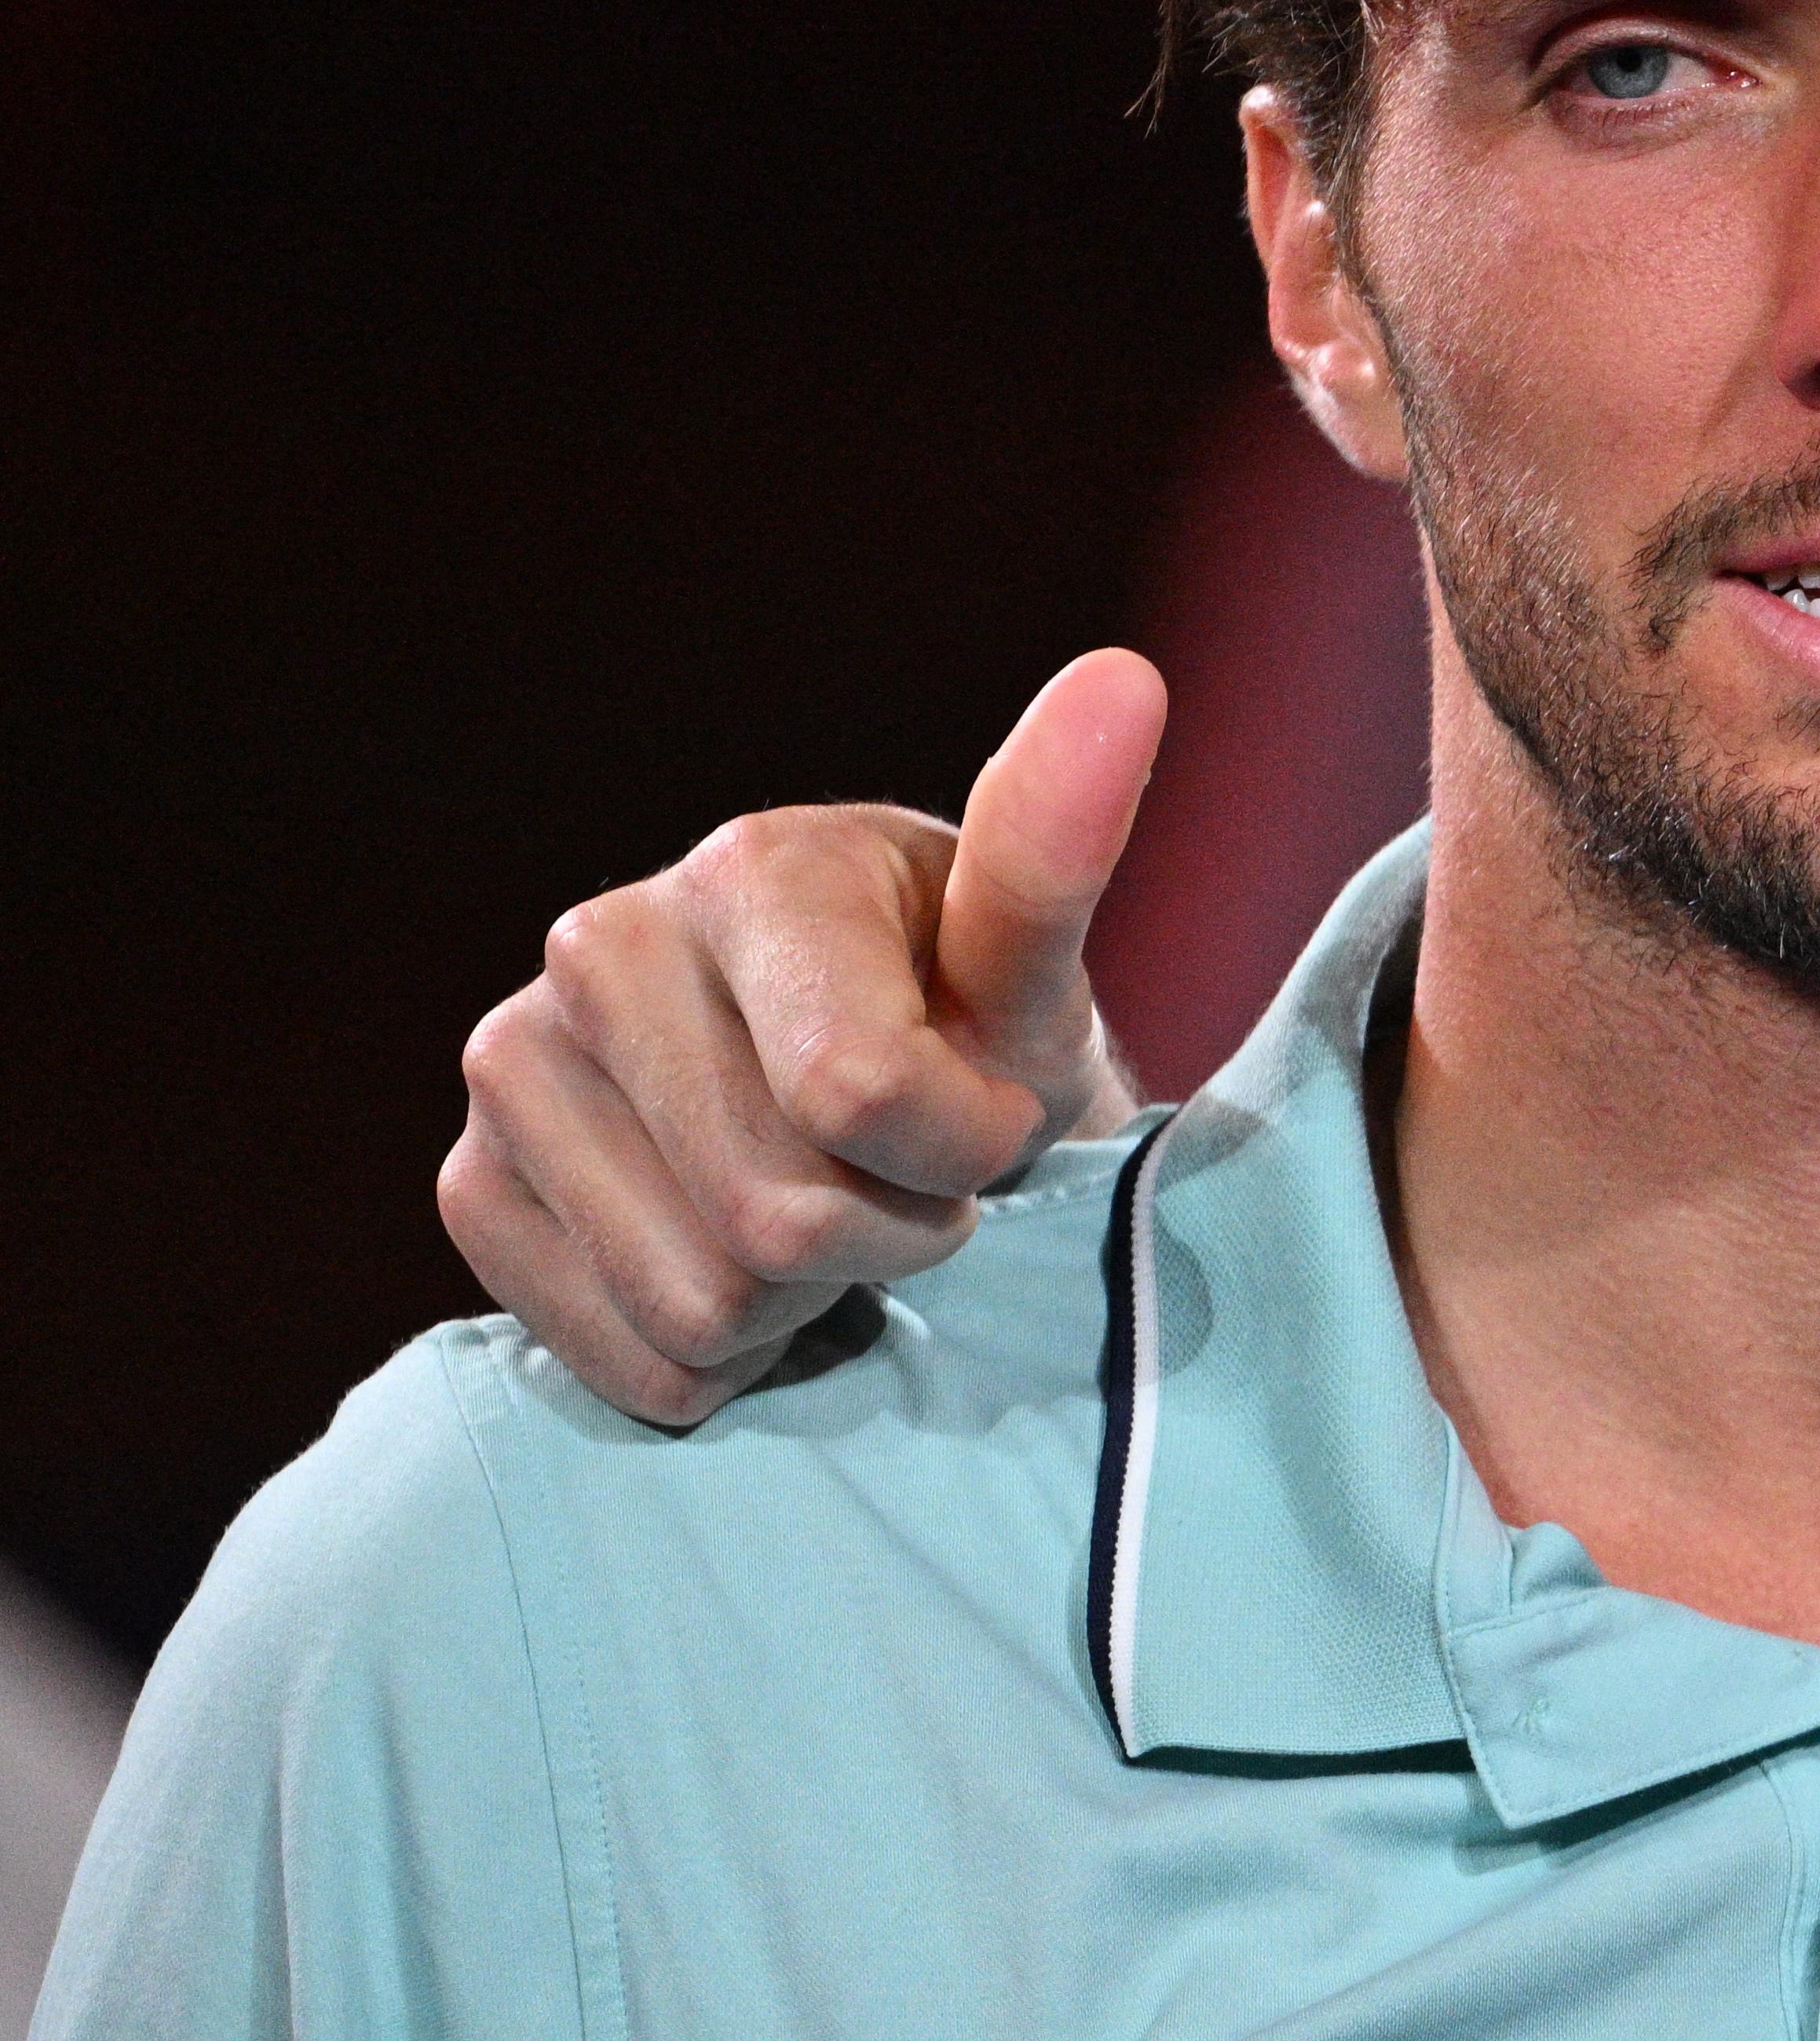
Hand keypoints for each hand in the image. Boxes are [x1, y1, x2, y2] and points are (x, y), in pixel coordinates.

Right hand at [438, 651, 1168, 1423]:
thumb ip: (1058, 852)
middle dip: (886, 1235)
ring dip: (805, 1303)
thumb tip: (1126, 681)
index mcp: (749, 869)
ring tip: (828, 1216)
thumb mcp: (1033, 967)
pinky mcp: (472, 1187)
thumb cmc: (975, 1031)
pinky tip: (744, 1265)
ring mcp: (512, 1065)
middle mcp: (599, 946)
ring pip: (701, 1305)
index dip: (963, 1154)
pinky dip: (721, 1357)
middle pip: (777, 1219)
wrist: (877, 1121)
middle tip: (907, 1184)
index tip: (992, 1121)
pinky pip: (629, 1359)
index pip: (858, 1094)